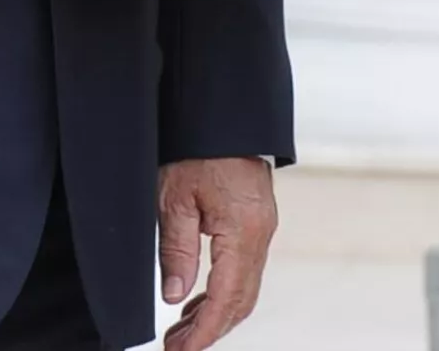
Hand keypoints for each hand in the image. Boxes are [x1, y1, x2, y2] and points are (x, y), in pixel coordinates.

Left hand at [157, 156, 275, 349]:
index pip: (225, 299)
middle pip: (241, 300)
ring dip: (216, 313)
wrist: (225, 111)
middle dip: (210, 330)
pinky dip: (224, 290)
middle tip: (176, 348)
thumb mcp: (175, 198)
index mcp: (243, 230)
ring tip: (180, 330)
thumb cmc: (198, 147)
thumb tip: (175, 296)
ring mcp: (263, 225)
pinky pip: (245, 267)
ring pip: (245, 287)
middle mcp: (261, 232)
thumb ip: (177, 250)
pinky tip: (198, 297)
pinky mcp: (258, 218)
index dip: (203, 333)